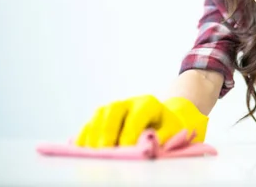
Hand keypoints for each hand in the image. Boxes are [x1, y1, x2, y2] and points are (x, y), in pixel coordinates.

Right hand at [75, 95, 207, 147]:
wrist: (162, 120)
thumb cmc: (167, 128)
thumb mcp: (173, 131)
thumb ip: (162, 137)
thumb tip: (148, 146)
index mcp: (148, 103)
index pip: (136, 115)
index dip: (130, 131)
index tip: (125, 147)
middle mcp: (129, 102)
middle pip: (113, 109)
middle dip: (107, 130)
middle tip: (104, 150)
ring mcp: (114, 108)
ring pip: (99, 114)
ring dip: (94, 133)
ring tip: (92, 152)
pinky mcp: (103, 117)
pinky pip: (90, 123)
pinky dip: (85, 135)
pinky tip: (83, 148)